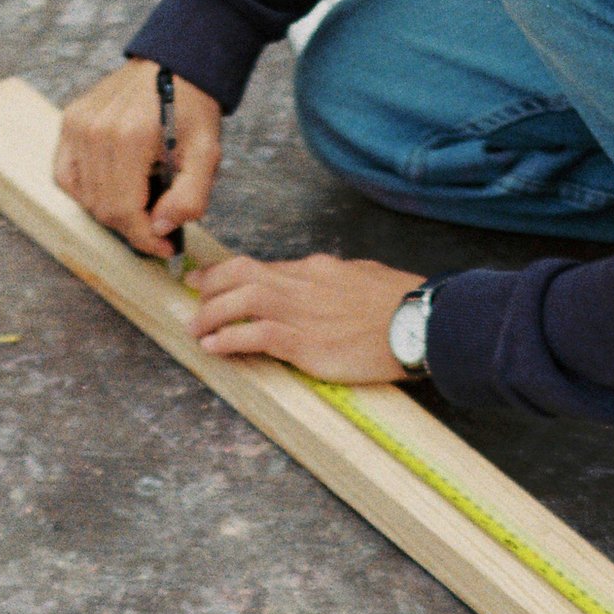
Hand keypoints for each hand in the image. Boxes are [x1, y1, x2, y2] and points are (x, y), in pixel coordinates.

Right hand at [55, 58, 222, 259]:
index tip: (166, 247)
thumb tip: (160, 229)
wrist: (174, 64)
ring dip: (113, 210)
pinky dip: (87, 192)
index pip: (124, 211)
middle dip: (134, 227)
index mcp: (130, 137)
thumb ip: (189, 198)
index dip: (145, 238)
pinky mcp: (69, 122)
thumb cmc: (192, 108)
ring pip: (85, 198)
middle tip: (159, 225)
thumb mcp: (206, 154)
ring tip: (142, 200)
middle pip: (104, 209)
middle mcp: (95, 130)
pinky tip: (113, 187)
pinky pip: (66, 177)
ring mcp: (77, 125)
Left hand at [188, 250, 425, 384]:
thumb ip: (337, 279)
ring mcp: (302, 312)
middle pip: (242, 274)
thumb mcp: (364, 278)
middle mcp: (302, 284)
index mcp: (318, 268)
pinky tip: (213, 347)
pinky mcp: (305, 343)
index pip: (264, 266)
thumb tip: (324, 281)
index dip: (230, 272)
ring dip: (210, 314)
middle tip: (192, 299)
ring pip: (240, 301)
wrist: (420, 322)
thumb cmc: (402, 304)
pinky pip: (255, 336)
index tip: (210, 279)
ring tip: (195, 329)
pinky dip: (228, 340)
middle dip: (211, 285)